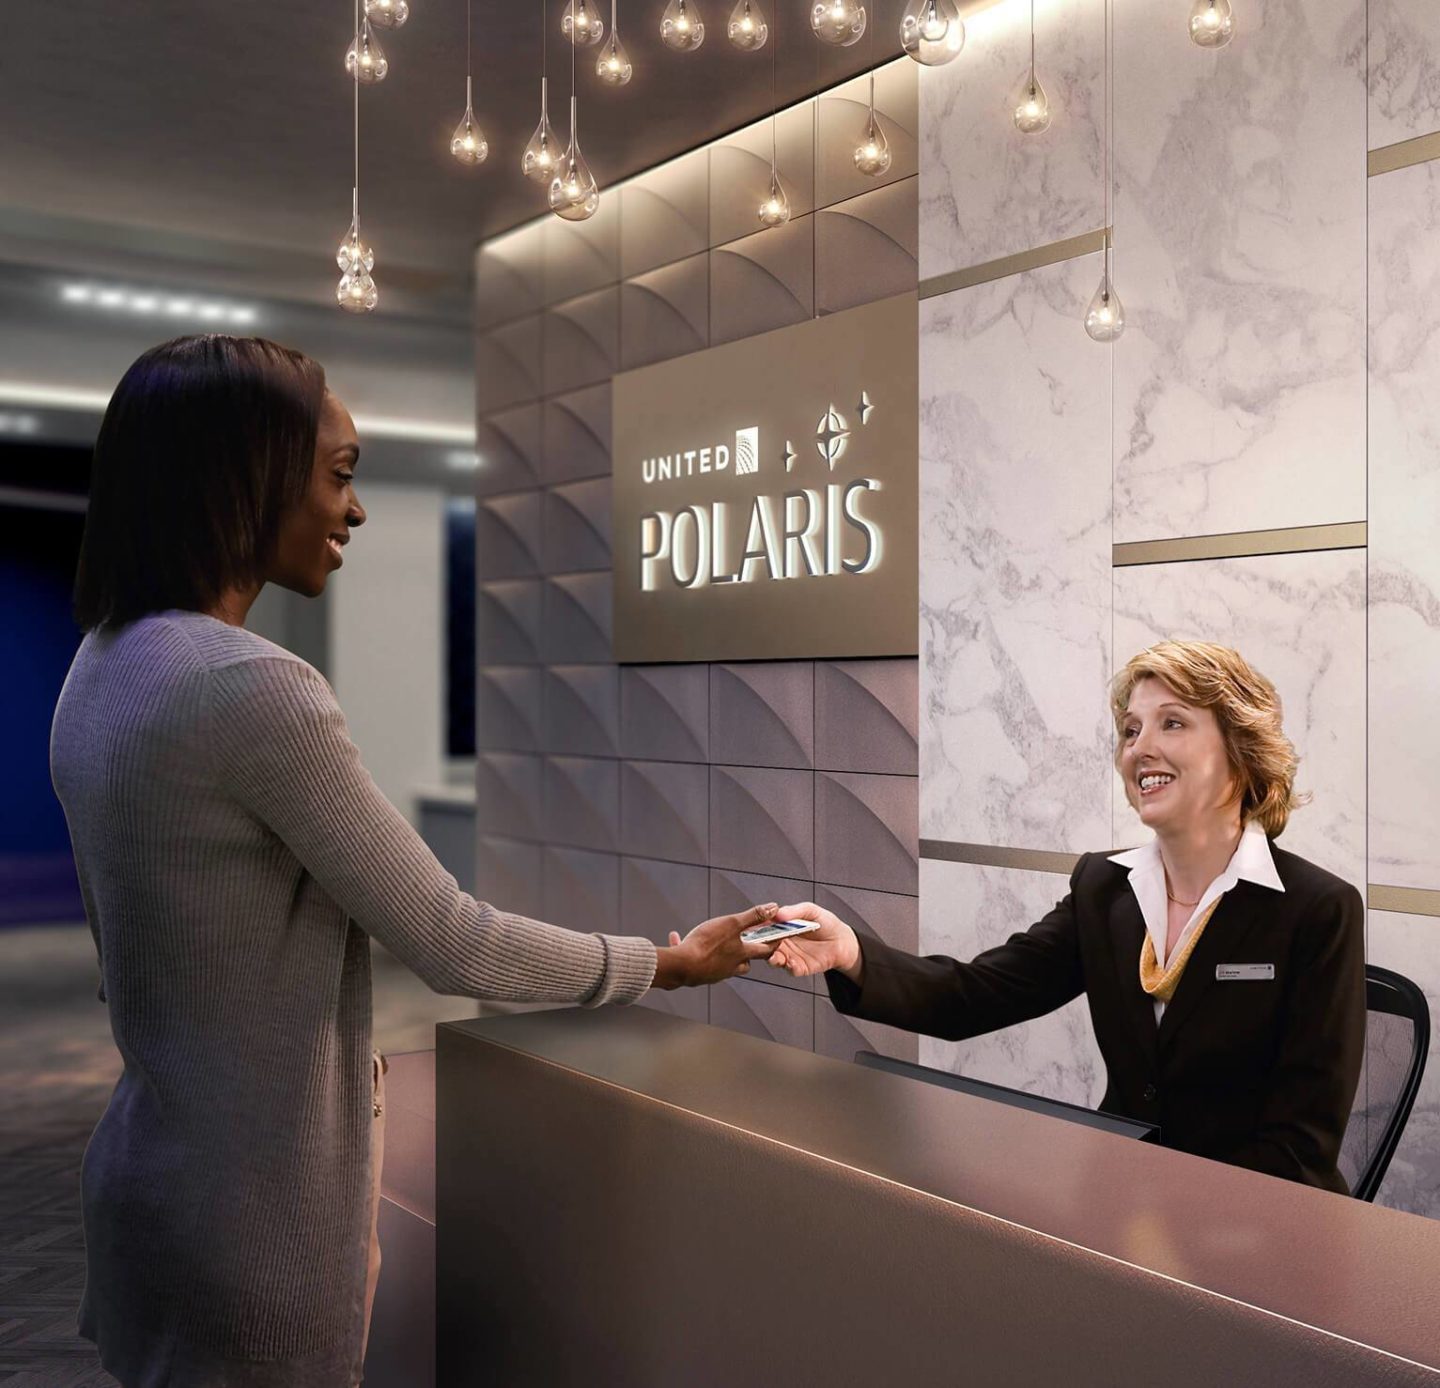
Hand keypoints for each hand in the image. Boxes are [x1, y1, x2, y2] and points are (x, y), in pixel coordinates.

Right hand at [654, 903, 778, 988]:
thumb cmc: (706, 945)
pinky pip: (696, 959)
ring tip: (713, 942)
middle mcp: (730, 966)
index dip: (773, 943)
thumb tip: (773, 908)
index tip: (778, 938)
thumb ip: (752, 916)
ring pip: (723, 964)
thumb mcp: (732, 923)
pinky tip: (676, 937)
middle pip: (745, 963)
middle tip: (747, 943)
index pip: (764, 950)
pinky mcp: (698, 974)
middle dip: (747, 954)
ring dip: (722, 955)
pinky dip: (690, 949)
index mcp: (741, 954)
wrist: (681, 966)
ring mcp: (715, 972)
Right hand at [766, 902, 861, 981]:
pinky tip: (791, 962)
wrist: (843, 941)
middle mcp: (782, 943)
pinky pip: (791, 969)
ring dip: (772, 959)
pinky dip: (789, 967)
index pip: (764, 928)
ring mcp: (790, 956)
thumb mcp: (811, 911)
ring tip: (774, 957)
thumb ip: (794, 911)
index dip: (757, 928)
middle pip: (765, 946)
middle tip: (759, 944)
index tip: (752, 927)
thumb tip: (777, 913)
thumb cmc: (826, 923)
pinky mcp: (800, 967)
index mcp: (781, 928)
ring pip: (775, 959)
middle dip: (761, 946)